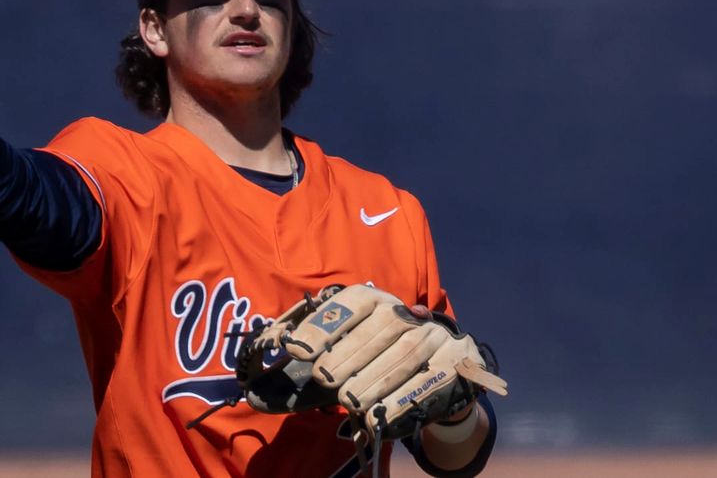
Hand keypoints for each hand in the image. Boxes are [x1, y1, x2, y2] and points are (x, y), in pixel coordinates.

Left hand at [278, 285, 506, 438]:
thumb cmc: (376, 365)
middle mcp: (408, 313)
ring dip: (375, 378)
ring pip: (405, 354)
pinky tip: (380, 415)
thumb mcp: (344, 358)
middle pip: (380, 327)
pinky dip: (403, 399)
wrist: (437, 375)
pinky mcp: (458, 362)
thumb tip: (257, 393)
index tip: (297, 348)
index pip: (352, 302)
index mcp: (377, 301)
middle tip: (324, 377)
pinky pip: (431, 380)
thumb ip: (309, 371)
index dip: (325, 323)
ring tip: (349, 400)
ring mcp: (436, 336)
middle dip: (349, 353)